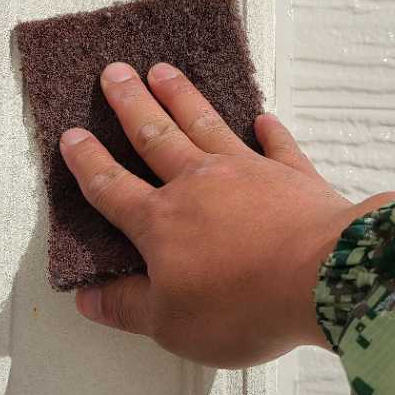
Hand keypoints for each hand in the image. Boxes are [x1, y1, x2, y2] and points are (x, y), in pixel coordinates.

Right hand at [58, 62, 394, 368]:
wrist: (323, 279)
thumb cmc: (241, 306)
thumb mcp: (171, 324)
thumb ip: (127, 306)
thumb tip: (86, 298)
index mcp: (159, 222)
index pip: (112, 187)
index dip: (88, 162)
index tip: (71, 134)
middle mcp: (197, 184)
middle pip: (154, 137)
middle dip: (130, 103)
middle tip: (113, 71)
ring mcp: (247, 172)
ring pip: (205, 124)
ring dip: (182, 96)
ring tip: (162, 70)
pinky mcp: (293, 174)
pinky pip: (277, 144)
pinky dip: (269, 130)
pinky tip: (263, 117)